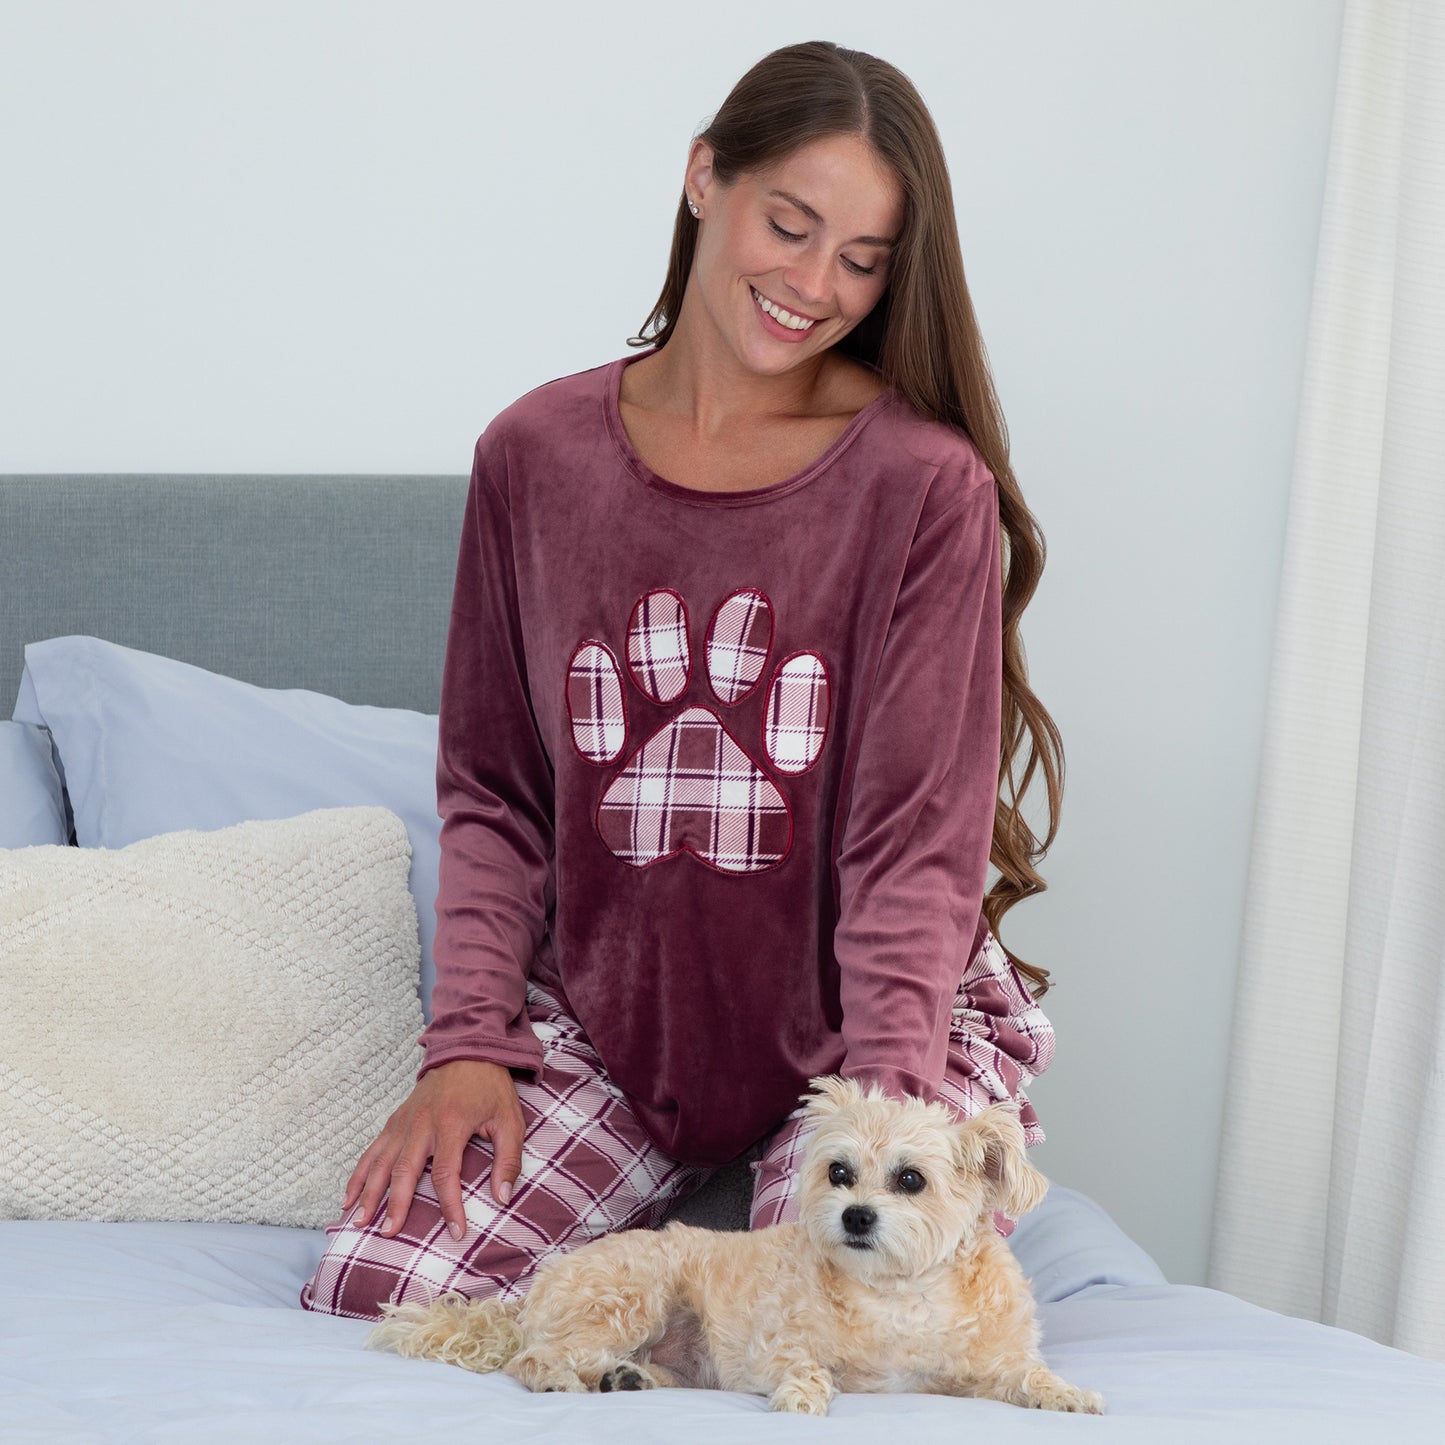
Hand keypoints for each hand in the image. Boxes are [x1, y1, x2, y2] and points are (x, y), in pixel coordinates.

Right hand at [339, 1059, 524, 1241]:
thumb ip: (509, 1160)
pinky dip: (358, 1175)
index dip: (450, 1206)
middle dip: (395, 1204)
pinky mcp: (395, 1121)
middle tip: (389, 1233)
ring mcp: (404, 1122)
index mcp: (451, 1124)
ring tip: (359, 1222)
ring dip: (368, 1192)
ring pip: (381, 1162)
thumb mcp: (511, 1120)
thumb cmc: (490, 1088)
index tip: (456, 1232)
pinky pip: (372, 1151)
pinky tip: (347, 1198)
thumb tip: (504, 1198)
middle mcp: (422, 1124)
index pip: (446, 1174)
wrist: (467, 1050)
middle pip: (404, 1170)